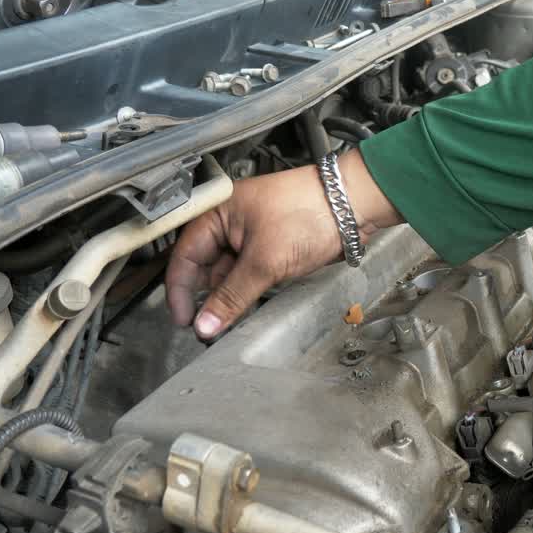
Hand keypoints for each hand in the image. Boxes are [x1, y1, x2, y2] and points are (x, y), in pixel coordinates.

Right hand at [166, 149, 400, 337]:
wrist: (352, 204)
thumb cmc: (309, 213)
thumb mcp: (265, 261)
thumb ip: (231, 296)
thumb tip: (205, 324)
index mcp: (217, 212)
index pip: (184, 255)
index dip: (180, 291)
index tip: (184, 320)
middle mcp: (229, 221)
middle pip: (203, 265)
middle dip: (202, 297)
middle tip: (204, 328)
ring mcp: (249, 233)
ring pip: (225, 271)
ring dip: (223, 297)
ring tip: (223, 323)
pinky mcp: (269, 245)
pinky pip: (245, 272)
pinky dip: (241, 290)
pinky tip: (240, 309)